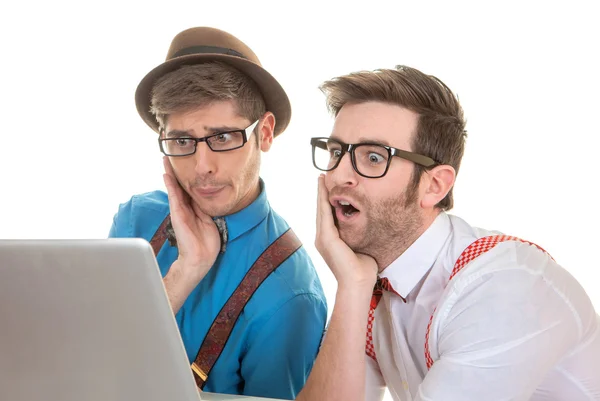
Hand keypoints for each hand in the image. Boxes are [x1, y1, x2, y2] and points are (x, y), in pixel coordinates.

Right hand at [162, 157, 220, 280]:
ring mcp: (180, 211)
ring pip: (175, 188)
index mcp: (194, 209)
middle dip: (175, 171)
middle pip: (180, 185)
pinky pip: (174, 196)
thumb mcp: (210, 220)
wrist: (200, 258)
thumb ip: (206, 208)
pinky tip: (166, 174)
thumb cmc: (206, 243)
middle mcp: (185, 208)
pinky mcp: (177, 214)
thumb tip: (208, 196)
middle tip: (170, 156)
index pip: (189, 189)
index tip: (185, 164)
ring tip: (165, 159)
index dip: (187, 177)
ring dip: (170, 173)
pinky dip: (170, 185)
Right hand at [315, 174, 376, 289]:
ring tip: (321, 178)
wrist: (357, 283)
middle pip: (321, 210)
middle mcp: (322, 238)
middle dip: (321, 193)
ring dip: (321, 193)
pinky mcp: (326, 237)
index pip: (327, 216)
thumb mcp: (359, 247)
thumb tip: (366, 227)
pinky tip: (323, 188)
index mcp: (330, 241)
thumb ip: (357, 236)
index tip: (328, 187)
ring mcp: (322, 238)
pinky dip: (323, 199)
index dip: (327, 201)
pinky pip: (324, 213)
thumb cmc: (362, 270)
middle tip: (321, 177)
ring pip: (321, 209)